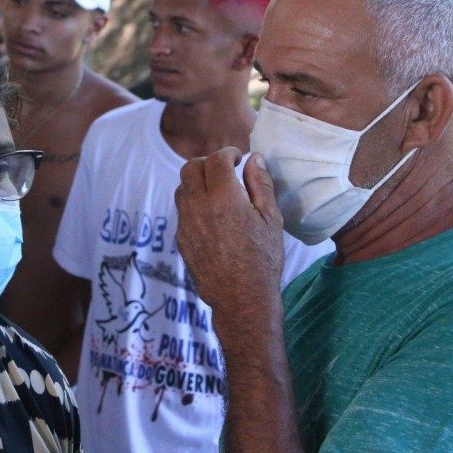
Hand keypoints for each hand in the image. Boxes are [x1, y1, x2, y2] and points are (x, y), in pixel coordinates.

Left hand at [175, 149, 283, 317]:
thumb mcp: (271, 219)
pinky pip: (182, 211)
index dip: (227, 153)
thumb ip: (261, 184)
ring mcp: (186, 224)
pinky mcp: (181, 239)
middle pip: (190, 168)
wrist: (241, 298)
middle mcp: (199, 207)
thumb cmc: (263, 259)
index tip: (237, 157)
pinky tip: (211, 215)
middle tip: (224, 170)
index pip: (216, 160)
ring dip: (197, 182)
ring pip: (182, 188)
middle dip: (206, 162)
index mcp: (224, 198)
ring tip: (217, 192)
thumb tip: (254, 159)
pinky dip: (193, 203)